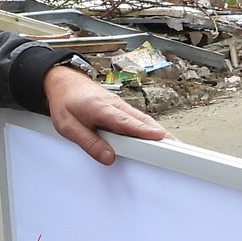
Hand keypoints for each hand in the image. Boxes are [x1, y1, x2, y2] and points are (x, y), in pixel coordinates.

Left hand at [43, 65, 167, 164]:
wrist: (64, 82)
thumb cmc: (65, 103)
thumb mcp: (68, 127)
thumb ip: (88, 143)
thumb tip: (108, 158)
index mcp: (100, 109)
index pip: (125, 122)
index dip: (142, 130)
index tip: (159, 137)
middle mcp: (115, 106)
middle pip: (142, 121)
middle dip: (161, 134)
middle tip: (177, 148)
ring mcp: (121, 107)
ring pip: (143, 120)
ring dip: (159, 132)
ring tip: (175, 147)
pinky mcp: (122, 110)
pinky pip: (139, 120)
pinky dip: (151, 129)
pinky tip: (160, 140)